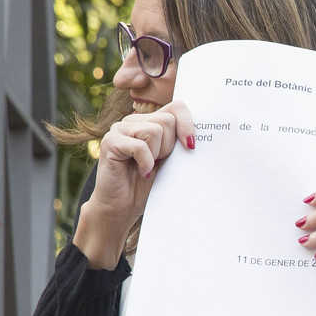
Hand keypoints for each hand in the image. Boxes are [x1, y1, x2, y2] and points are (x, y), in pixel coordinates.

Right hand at [75, 101, 195, 266]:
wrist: (123, 207)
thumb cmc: (148, 185)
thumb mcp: (171, 161)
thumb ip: (180, 142)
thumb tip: (205, 132)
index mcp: (150, 121)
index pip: (177, 107)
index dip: (187, 125)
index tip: (191, 146)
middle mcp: (134, 121)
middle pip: (167, 120)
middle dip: (169, 146)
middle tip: (158, 162)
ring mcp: (120, 129)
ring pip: (154, 130)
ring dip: (156, 154)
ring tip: (147, 167)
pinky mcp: (110, 141)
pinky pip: (139, 146)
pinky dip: (145, 163)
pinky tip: (141, 172)